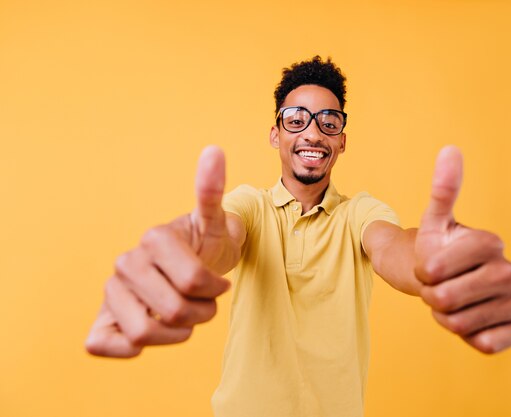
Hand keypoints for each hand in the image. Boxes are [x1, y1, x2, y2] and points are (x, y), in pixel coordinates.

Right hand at [85, 146, 234, 357]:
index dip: (214, 290)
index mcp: (153, 239)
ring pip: (142, 334)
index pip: (194, 281)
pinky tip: (149, 333)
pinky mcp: (101, 318)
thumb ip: (211, 190)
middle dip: (200, 314)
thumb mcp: (216, 220)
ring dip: (175, 334)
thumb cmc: (205, 245)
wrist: (191, 265)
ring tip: (184, 319)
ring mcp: (111, 291)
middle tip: (203, 303)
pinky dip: (128, 348)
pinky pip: (100, 344)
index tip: (218, 284)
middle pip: (172, 311)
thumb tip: (214, 150)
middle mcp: (125, 262)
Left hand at [414, 146, 510, 353]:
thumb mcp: (435, 219)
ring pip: (458, 324)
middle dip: (430, 296)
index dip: (422, 271)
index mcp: (491, 243)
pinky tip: (471, 320)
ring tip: (452, 300)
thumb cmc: (438, 248)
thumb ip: (443, 188)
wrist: (450, 281)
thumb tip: (450, 149)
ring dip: (445, 317)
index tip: (431, 264)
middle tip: (439, 285)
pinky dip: (467, 336)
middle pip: (444, 299)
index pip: (434, 269)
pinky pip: (484, 344)